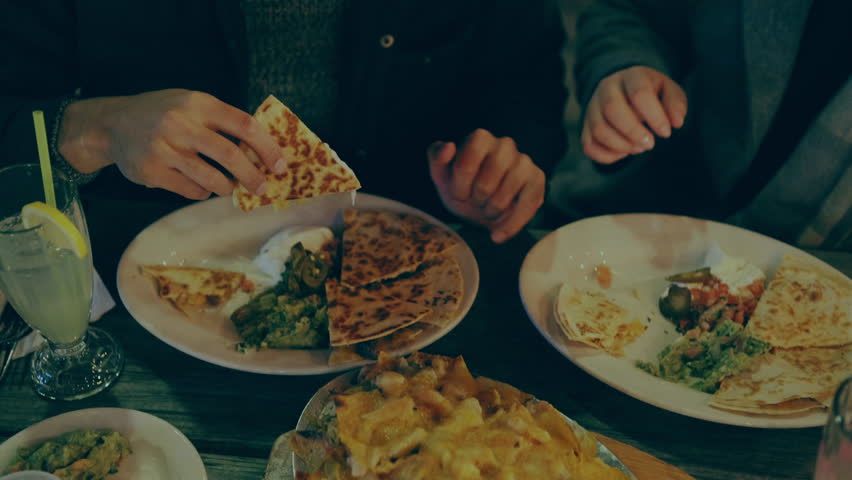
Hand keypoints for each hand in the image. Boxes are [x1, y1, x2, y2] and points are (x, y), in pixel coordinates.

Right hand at [58, 89, 283, 198]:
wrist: (113, 124)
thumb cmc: (164, 114)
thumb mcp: (192, 104)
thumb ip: (222, 121)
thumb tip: (264, 151)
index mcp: (198, 104)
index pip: (243, 124)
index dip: (267, 147)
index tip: (280, 165)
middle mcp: (180, 124)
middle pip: (230, 155)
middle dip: (253, 176)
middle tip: (263, 188)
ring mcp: (164, 149)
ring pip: (211, 179)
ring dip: (227, 188)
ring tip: (230, 188)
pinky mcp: (151, 171)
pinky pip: (191, 190)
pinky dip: (203, 193)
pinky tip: (201, 187)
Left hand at [428, 129, 545, 243]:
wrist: (482, 207)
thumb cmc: (462, 187)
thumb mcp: (442, 176)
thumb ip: (437, 158)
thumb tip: (448, 146)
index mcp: (480, 138)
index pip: (466, 165)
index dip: (459, 187)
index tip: (459, 194)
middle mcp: (505, 145)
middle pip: (485, 183)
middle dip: (475, 200)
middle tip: (475, 201)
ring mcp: (524, 162)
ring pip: (503, 198)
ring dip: (490, 212)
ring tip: (488, 209)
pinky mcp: (538, 180)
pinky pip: (526, 207)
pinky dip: (509, 227)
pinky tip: (498, 235)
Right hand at [581, 66, 686, 163]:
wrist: (622, 89)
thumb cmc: (650, 92)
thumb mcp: (668, 90)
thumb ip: (676, 103)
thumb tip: (676, 122)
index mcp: (631, 76)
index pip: (639, 93)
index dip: (654, 116)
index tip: (666, 133)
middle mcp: (606, 88)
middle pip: (612, 109)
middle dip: (633, 132)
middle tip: (650, 144)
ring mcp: (592, 107)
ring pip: (599, 129)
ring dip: (621, 145)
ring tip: (639, 148)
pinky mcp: (585, 125)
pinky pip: (589, 145)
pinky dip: (607, 155)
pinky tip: (623, 152)